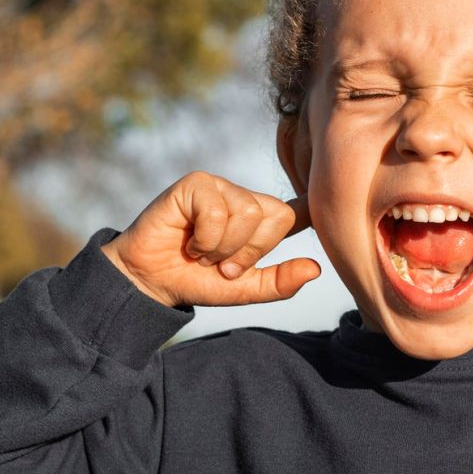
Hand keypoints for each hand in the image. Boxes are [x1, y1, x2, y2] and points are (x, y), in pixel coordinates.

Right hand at [101, 171, 319, 307]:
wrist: (151, 281)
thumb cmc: (196, 280)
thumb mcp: (244, 289)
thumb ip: (280, 282)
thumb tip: (315, 269)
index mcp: (260, 222)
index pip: (295, 212)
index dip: (311, 210)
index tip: (321, 211)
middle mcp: (244, 199)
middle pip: (276, 216)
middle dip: (250, 252)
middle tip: (222, 264)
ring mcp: (220, 188)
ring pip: (248, 213)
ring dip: (223, 247)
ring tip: (203, 253)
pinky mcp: (196, 184)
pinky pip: (218, 212)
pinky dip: (205, 239)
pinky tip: (189, 242)